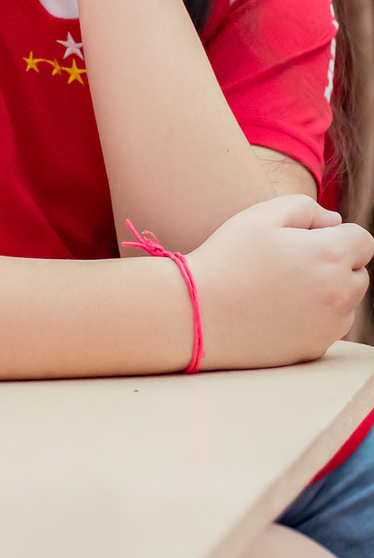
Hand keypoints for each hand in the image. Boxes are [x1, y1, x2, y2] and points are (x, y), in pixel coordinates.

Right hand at [185, 195, 372, 369]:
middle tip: (290, 261)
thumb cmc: (229, 258)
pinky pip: (327, 328)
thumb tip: (333, 222)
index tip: (305, 238)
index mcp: (331, 255)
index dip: (336, 234)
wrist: (199, 313)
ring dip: (328, 292)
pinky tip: (278, 310)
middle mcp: (340, 294)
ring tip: (283, 287)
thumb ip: (307, 208)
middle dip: (335, 263)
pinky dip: (313, 318)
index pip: (363, 240)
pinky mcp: (315, 349)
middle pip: (358, 272)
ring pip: (345, 302)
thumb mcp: (261, 215)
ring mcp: (330, 326)